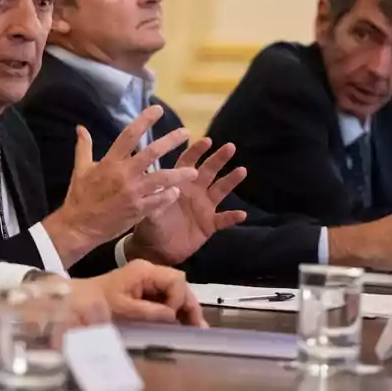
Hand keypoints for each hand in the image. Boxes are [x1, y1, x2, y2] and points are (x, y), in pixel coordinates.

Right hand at [43, 106, 197, 264]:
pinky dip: (169, 195)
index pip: (130, 135)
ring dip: (179, 174)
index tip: (158, 109)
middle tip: (185, 132)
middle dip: (171, 141)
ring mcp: (132, 193)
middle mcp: (124, 174)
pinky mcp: (138, 210)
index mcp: (110, 162)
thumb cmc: (79, 197)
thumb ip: (84, 147)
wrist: (79, 227)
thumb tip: (80, 128)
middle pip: (152, 152)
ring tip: (194, 171)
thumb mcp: (80, 169)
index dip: (145, 120)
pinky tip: (176, 191)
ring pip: (162, 178)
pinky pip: (159, 201)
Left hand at [73, 260, 205, 327]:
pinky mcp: (144, 292)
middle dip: (189, 305)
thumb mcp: (124, 309)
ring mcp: (147, 282)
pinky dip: (175, 312)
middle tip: (198, 328)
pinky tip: (182, 326)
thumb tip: (173, 315)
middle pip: (179, 285)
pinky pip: (166, 299)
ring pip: (175, 292)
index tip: (173, 317)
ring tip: (195, 330)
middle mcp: (149, 273)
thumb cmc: (98, 303)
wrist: (77, 302)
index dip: (179, 299)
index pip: (176, 280)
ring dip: (185, 310)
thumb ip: (150, 311)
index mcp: (145, 271)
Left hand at [126, 138, 247, 264]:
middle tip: (230, 146)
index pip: (188, 163)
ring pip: (220, 190)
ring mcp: (204, 207)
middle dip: (219, 158)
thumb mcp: (149, 212)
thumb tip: (157, 186)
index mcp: (179, 184)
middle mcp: (194, 191)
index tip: (206, 140)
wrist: (157, 249)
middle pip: (209, 171)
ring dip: (231, 180)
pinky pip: (224, 219)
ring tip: (242, 170)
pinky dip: (232, 217)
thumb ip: (154, 200)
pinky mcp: (210, 225)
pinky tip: (242, 214)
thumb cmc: (151, 226)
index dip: (197, 151)